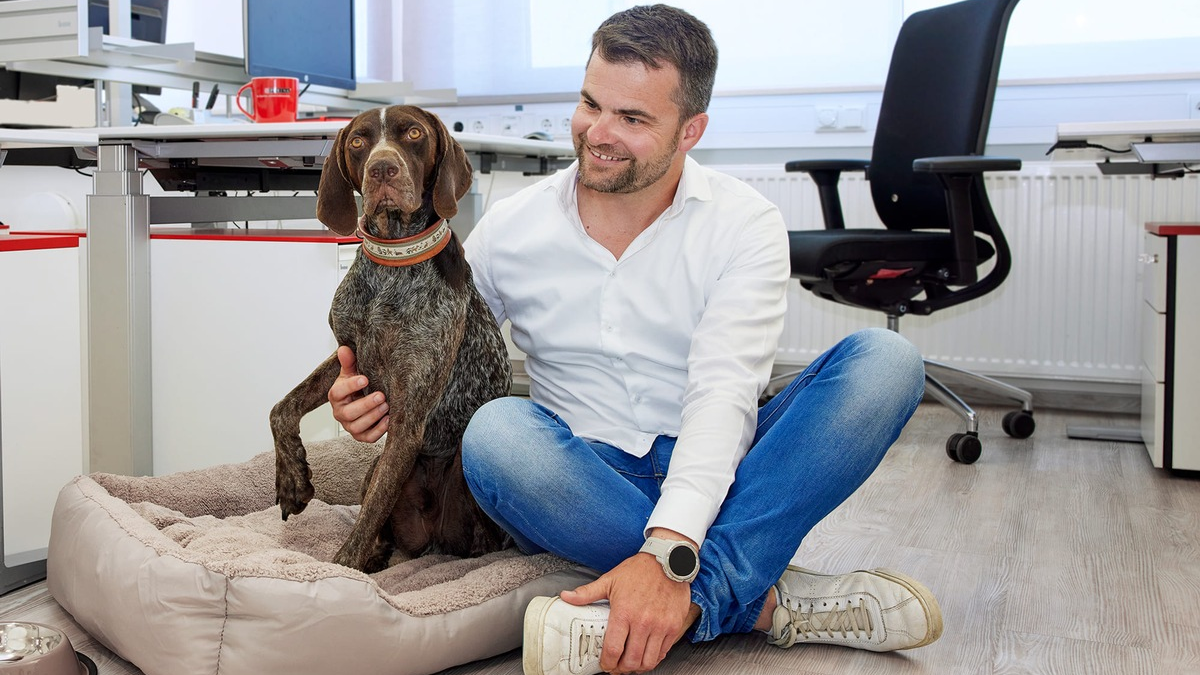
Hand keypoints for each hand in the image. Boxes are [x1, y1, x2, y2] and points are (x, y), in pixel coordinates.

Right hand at [328, 346, 388, 441]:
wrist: (364, 400)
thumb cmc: (357, 387)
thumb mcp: (352, 373)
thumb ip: (349, 362)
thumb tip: (344, 348)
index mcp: (336, 396)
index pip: (338, 392)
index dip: (350, 386)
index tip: (365, 379)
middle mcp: (340, 413)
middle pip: (348, 413)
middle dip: (366, 405)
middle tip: (381, 395)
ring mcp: (350, 426)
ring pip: (357, 427)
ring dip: (373, 417)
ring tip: (387, 406)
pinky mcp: (361, 436)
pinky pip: (368, 437)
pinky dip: (379, 430)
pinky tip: (389, 420)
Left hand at [562, 545, 697, 672]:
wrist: (669, 560)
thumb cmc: (639, 570)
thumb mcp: (610, 580)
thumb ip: (587, 593)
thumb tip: (565, 596)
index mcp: (624, 612)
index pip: (614, 650)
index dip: (608, 663)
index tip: (605, 665)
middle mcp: (643, 622)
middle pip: (631, 660)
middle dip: (621, 669)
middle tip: (617, 667)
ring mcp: (661, 625)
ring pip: (648, 661)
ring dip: (638, 667)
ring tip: (631, 663)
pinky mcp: (674, 626)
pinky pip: (663, 652)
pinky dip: (654, 658)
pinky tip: (646, 654)